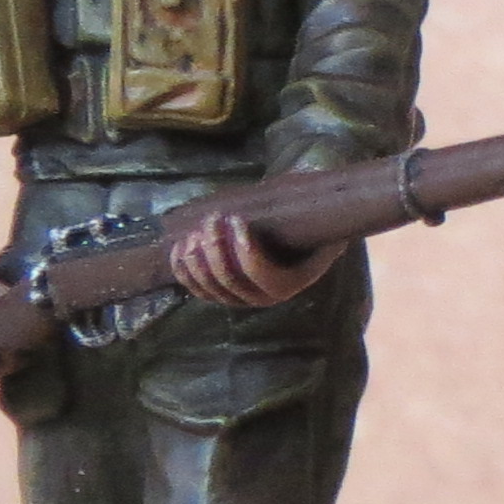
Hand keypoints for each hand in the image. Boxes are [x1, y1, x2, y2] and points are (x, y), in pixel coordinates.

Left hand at [166, 208, 344, 307]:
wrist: (297, 251)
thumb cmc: (308, 235)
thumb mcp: (322, 230)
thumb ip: (320, 221)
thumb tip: (323, 202)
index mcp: (287, 286)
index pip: (260, 274)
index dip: (244, 250)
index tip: (236, 219)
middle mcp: (261, 300)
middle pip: (229, 279)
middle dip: (215, 247)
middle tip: (213, 218)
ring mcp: (237, 300)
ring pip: (210, 286)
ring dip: (198, 259)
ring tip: (196, 231)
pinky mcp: (219, 295)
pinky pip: (196, 289)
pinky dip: (184, 271)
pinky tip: (180, 247)